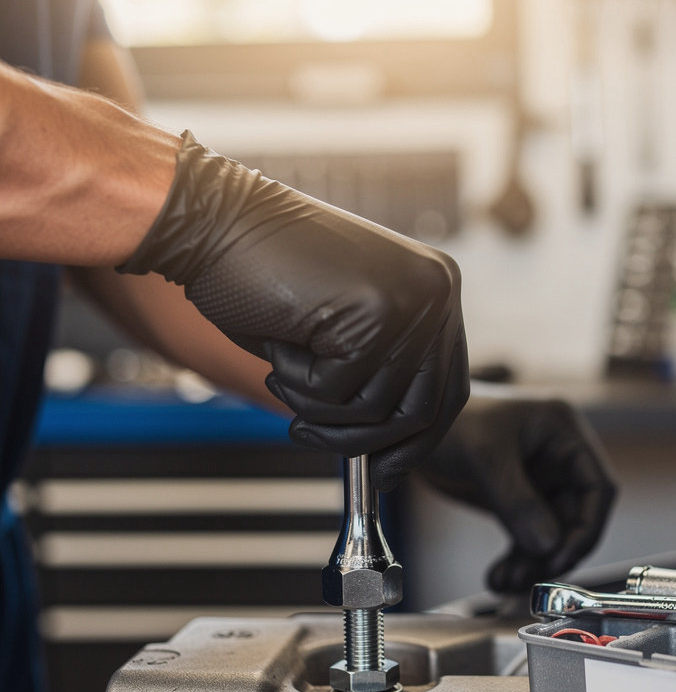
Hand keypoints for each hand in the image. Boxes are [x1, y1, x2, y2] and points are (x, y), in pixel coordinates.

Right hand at [119, 133, 468, 484]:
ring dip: (316, 407)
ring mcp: (411, 301)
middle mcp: (437, 292)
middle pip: (424, 410)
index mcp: (436, 290)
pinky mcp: (374, 315)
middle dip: (365, 442)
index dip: (416, 440)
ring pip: (378, 411)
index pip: (447, 389)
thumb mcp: (341, 333)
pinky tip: (280, 345)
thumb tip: (397, 445)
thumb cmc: (264, 276)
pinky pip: (340, 395)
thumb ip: (380, 375)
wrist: (211, 222)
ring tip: (284, 369)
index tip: (384, 469)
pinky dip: (298, 385)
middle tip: (309, 436)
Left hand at [418, 394, 616, 592]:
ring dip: (533, 562)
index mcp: (564, 433)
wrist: (411, 427)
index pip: (597, 487)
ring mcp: (537, 480)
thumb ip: (518, 501)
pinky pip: (527, 536)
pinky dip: (517, 559)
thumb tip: (549, 546)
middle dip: (553, 553)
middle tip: (527, 579)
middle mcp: (557, 457)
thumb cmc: (450, 421)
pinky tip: (499, 577)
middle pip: (575, 517)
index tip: (561, 559)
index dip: (587, 528)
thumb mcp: (486, 458)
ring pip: (551, 533)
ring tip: (505, 582)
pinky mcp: (515, 499)